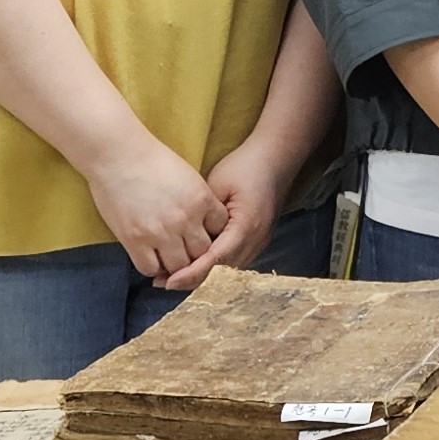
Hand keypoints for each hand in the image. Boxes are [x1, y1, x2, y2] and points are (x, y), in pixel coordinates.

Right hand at [86, 139, 235, 286]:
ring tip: (168, 257)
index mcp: (201, 199)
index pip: (220, 230)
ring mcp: (160, 232)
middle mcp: (185, 219)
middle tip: (186, 252)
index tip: (202, 235)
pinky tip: (149, 256)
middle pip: (203, 254)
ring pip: (179, 267)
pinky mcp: (135, 240)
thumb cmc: (150, 160)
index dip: (212, 234)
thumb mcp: (188, 177)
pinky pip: (150, 268)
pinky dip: (151, 266)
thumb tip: (206, 224)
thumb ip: (200, 201)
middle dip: (196, 255)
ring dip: (175, 265)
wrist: (117, 154)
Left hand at [170, 138, 301, 289]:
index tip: (168, 280)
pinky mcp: (258, 239)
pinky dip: (215, 267)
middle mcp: (255, 240)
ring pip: (229, 271)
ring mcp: (259, 242)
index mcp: (245, 227)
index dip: (191, 273)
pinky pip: (235, 261)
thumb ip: (202, 214)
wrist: (276, 157)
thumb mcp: (216, 185)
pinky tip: (197, 264)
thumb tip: (181, 237)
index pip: (215, 260)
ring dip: (204, 276)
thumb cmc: (245, 166)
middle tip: (162, 281)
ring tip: (174, 276)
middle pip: (222, 273)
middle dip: (193, 280)